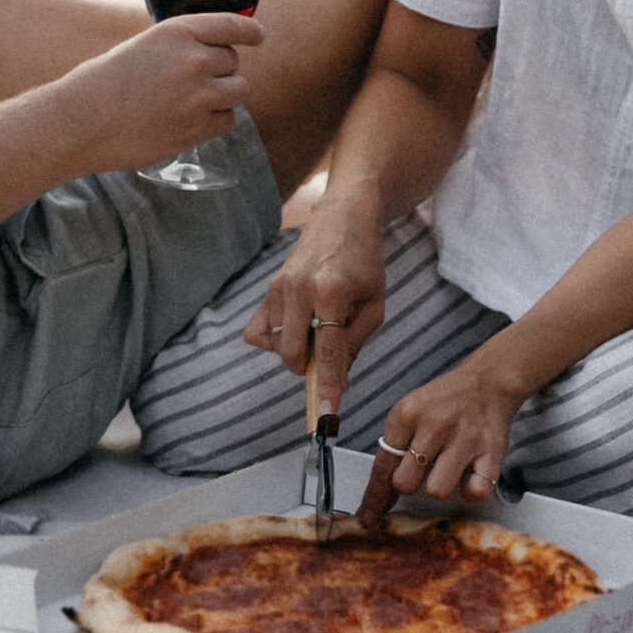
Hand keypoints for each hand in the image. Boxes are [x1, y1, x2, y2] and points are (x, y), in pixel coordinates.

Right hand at [60, 15, 260, 175]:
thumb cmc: (103, 83)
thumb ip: (178, 47)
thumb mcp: (143, 47)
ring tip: (192, 103)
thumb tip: (210, 56)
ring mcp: (197, 96)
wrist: (80, 121)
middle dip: (220, 71)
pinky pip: (226, 121)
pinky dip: (213, 122)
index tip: (259, 36)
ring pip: (238, 91)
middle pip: (233, 62)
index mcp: (178, 32)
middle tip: (191, 83)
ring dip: (223, 97)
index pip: (232, 25)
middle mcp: (193, 60)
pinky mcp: (195, 129)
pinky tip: (187, 122)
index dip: (251, 31)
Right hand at [241, 192, 385, 415]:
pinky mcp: (268, 287)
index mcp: (332, 291)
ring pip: (276, 346)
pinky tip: (295, 326)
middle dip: (308, 366)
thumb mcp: (374, 304)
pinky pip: (258, 332)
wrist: (342, 217)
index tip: (327, 414)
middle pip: (292, 354)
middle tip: (328, 350)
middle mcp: (299, 288)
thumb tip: (334, 380)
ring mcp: (279, 287)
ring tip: (318, 325)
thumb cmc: (364, 262)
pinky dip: (275, 339)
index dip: (328, 386)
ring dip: (297, 349)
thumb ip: (354, 343)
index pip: (327, 351)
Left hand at [353, 349, 523, 526]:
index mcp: (407, 413)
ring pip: (437, 491)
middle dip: (409, 484)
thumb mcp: (410, 412)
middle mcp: (434, 424)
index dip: (374, 497)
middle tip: (422, 469)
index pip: (383, 465)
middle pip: (405, 483)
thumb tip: (379, 497)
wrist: (487, 382)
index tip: (368, 517)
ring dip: (440, 485)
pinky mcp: (492, 451)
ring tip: (447, 465)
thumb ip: (395, 449)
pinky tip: (470, 470)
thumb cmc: (443, 402)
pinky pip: (474, 492)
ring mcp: (464, 437)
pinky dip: (471, 489)